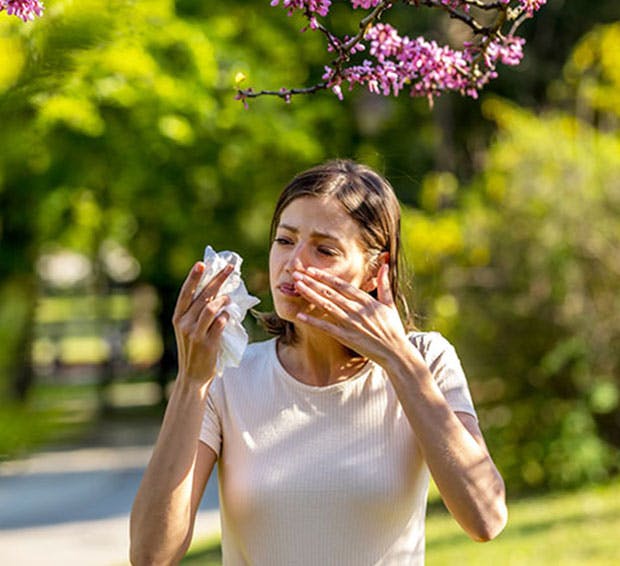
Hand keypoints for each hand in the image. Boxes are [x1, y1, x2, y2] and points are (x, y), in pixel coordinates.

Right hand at [172, 262, 232, 385]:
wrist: (192, 376)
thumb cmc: (193, 350)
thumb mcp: (189, 329)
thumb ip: (197, 313)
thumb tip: (216, 292)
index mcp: (178, 317)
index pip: (186, 293)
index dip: (193, 277)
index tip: (202, 263)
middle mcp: (184, 324)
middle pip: (203, 296)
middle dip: (218, 280)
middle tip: (231, 268)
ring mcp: (195, 334)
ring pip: (211, 308)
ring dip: (223, 300)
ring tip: (229, 298)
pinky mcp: (207, 343)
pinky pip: (219, 324)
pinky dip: (226, 316)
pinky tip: (228, 315)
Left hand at [292, 264, 411, 366]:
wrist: (395, 352)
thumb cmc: (393, 328)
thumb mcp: (389, 304)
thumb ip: (384, 284)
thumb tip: (385, 264)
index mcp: (366, 301)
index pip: (342, 285)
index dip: (326, 277)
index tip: (312, 270)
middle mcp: (356, 310)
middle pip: (330, 293)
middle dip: (313, 282)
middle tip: (297, 274)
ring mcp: (350, 324)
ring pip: (327, 306)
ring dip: (310, 295)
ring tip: (297, 286)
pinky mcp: (346, 337)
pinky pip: (326, 328)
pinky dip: (313, 321)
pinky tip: (300, 315)